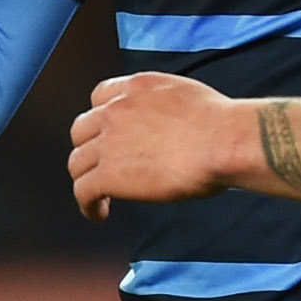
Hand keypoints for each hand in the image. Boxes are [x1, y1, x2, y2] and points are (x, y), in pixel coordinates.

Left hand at [70, 72, 251, 220]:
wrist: (224, 141)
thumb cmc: (222, 125)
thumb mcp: (187, 97)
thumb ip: (166, 107)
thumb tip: (175, 128)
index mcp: (137, 87)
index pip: (100, 97)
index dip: (101, 120)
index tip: (109, 135)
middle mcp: (116, 109)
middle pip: (81, 130)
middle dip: (89, 149)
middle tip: (103, 166)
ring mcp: (109, 142)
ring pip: (77, 163)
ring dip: (86, 179)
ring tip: (100, 196)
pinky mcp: (109, 174)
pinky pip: (83, 191)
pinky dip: (88, 205)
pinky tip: (99, 214)